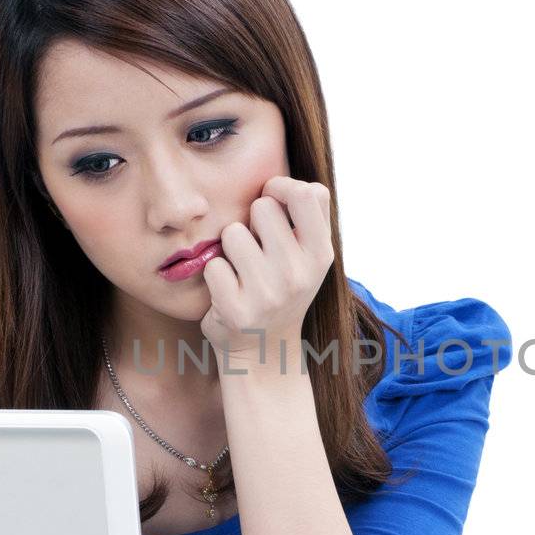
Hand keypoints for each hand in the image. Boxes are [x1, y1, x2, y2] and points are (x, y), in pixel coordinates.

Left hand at [200, 175, 334, 369]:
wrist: (265, 351)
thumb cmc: (283, 288)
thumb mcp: (309, 256)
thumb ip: (307, 216)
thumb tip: (280, 183)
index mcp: (321, 255)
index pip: (308, 194)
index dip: (282, 187)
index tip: (271, 199)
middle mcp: (299, 274)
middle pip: (263, 208)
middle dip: (253, 222)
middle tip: (257, 249)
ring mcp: (269, 294)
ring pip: (232, 233)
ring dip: (230, 248)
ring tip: (243, 271)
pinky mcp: (237, 311)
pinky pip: (213, 265)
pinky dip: (215, 275)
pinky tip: (229, 292)